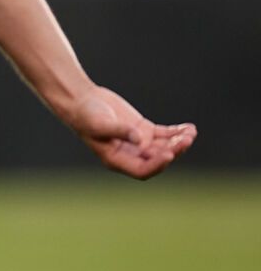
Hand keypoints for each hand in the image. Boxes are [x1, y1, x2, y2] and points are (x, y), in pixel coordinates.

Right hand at [58, 85, 196, 179]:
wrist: (81, 101)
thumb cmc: (85, 115)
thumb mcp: (100, 124)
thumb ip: (120, 131)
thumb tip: (140, 140)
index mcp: (116, 159)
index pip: (142, 170)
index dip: (157, 164)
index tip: (169, 153)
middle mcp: (130, 154)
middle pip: (157, 159)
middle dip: (173, 150)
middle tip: (185, 139)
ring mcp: (138, 142)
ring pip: (164, 147)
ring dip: (178, 141)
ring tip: (190, 132)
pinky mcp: (143, 130)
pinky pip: (164, 135)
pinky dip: (177, 132)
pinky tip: (188, 127)